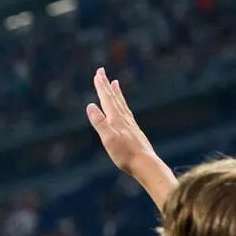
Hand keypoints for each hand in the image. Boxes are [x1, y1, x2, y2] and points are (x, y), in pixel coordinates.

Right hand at [86, 67, 175, 208]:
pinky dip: (123, 105)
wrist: (145, 163)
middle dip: (106, 85)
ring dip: (117, 93)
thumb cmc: (125, 154)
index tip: (97, 74)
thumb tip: (90, 105)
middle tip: (101, 72)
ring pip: (121, 104)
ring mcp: (130, 124)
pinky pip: (126, 112)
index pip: (106, 99)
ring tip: (115, 83)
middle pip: (114, 98)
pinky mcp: (133, 131)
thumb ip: (99, 122)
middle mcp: (124, 118)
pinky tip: (123, 107)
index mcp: (116, 119)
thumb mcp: (108, 139)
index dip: (101, 87)